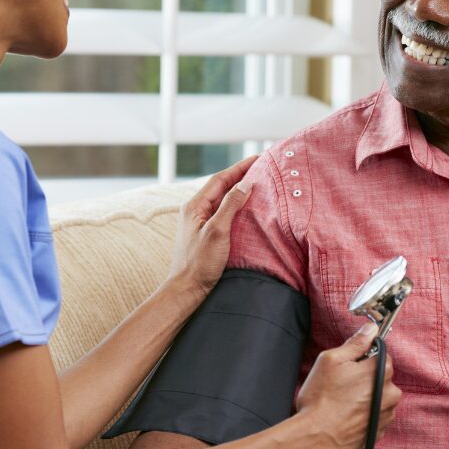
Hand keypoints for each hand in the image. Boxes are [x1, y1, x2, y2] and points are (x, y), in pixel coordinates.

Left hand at [166, 155, 256, 299]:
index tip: (258, 158)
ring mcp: (200, 222)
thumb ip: (230, 205)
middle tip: (261, 167)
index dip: (239, 167)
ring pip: (222, 199)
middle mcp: (195, 210)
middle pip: (221, 186)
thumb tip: (245, 183)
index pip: (220, 179)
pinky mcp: (206, 233)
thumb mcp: (217, 231)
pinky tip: (248, 208)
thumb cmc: (200, 263)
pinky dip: (237, 205)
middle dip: (240, 175)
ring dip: (239, 190)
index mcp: (195, 206)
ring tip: (258, 183)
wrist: (186, 290)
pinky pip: (223, 212)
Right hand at [294, 324, 401, 448]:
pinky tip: (347, 415)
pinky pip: (376, 414)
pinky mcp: (380, 431)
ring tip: (343, 402)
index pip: (381, 354)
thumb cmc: (321, 399)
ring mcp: (387, 414)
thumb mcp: (332, 360)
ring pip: (380, 396)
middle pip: (382, 376)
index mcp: (379, 371)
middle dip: (365, 377)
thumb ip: (355, 343)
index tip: (351, 363)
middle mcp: (390, 393)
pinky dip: (365, 413)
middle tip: (342, 383)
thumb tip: (370, 329)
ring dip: (366, 396)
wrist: (317, 438)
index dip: (364, 356)